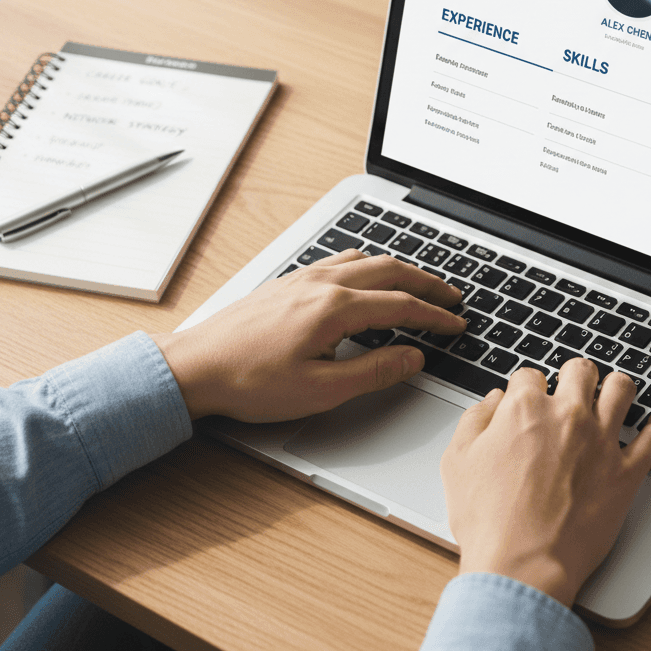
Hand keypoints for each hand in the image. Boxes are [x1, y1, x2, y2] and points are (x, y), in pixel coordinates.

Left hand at [152, 250, 464, 421]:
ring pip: (365, 260)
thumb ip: (375, 371)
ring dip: (399, 270)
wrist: (194, 367)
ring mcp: (302, 278)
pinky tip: (365, 277)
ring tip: (418, 285)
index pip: (402, 306)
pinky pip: (339, 261)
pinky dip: (368, 265)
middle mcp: (321, 284)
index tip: (456, 324)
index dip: (435, 316)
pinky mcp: (287, 282)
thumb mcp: (321, 390)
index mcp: (335, 308)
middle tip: (452, 296)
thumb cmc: (249, 381)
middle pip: (390, 271)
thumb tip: (412, 357)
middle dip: (427, 283)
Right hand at [441, 359, 650, 607]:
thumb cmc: (488, 520)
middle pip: (580, 371)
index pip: (529, 375)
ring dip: (616, 387)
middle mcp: (567, 416)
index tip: (528, 399)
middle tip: (573, 389)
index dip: (526, 387)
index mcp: (524, 408)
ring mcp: (601, 441)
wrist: (522, 564)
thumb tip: (493, 401)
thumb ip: (475, 420)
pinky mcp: (626, 471)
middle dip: (574, 376)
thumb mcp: (457, 462)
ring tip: (614, 393)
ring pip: (622, 389)